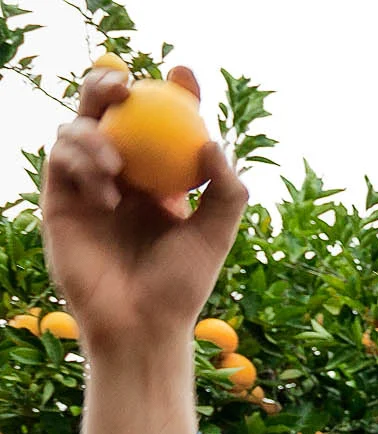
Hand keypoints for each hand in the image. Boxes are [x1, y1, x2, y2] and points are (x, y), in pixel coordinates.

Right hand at [42, 66, 247, 357]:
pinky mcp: (59, 201)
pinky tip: (106, 191)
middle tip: (126, 85)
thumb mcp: (216, 236)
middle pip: (108, 112)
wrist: (140, 325)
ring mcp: (87, 185)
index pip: (163, 122)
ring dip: (94, 134)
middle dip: (110, 84)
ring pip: (77, 128)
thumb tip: (213, 142)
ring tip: (117, 167)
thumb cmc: (181, 286)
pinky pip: (59, 160)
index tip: (185, 73)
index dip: (173, 91)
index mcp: (160, 177)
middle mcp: (122, 175)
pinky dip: (81, 163)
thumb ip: (226, 191)